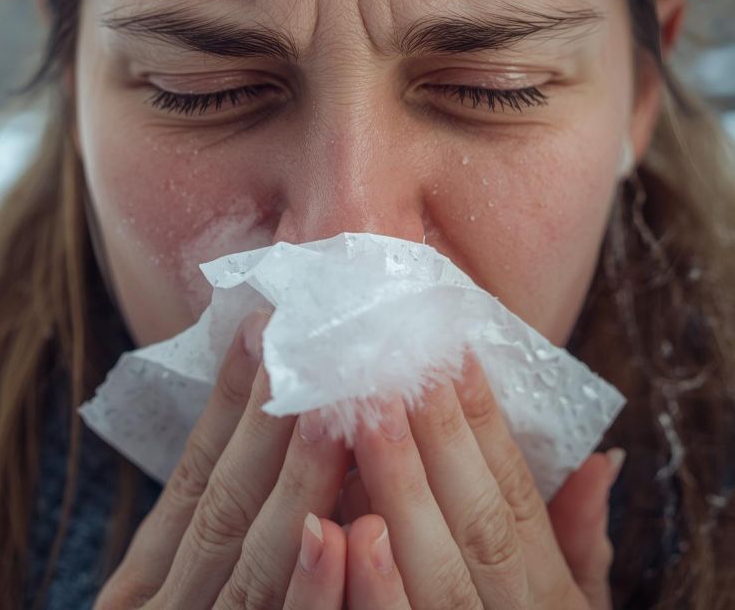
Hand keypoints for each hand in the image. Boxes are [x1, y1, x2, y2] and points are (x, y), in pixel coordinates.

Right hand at [94, 309, 350, 609]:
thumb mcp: (173, 585)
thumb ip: (215, 524)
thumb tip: (274, 415)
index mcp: (145, 582)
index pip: (191, 476)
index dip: (228, 401)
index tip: (261, 328)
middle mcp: (167, 607)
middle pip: (222, 506)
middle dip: (266, 422)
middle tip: (304, 342)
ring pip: (252, 564)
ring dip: (296, 484)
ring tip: (330, 412)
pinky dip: (309, 589)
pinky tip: (331, 535)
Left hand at [339, 352, 623, 608]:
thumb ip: (575, 542)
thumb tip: (602, 459)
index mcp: (547, 596)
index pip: (516, 497)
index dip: (485, 425)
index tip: (451, 353)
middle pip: (473, 524)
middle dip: (435, 439)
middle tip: (394, 364)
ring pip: (431, 575)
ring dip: (398, 492)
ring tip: (363, 415)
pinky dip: (364, 592)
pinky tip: (335, 531)